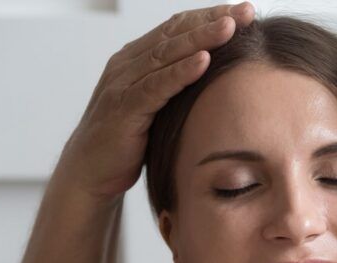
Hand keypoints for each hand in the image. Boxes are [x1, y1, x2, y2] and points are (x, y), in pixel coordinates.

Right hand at [54, 3, 254, 203]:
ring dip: (201, 39)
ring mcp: (123, 84)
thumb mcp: (156, 108)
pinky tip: (204, 62)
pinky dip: (180, 73)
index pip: (177, 28)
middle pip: (174, 34)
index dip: (210, 17)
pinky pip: (156, 87)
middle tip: (246, 12)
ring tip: (230, 28)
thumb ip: (175, 88)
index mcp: (136, 60)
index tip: (244, 12)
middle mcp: (128, 65)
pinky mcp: (124, 109)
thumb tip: (215, 79)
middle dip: (212, 20)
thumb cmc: (127, 142)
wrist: (90, 173)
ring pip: (166, 54)